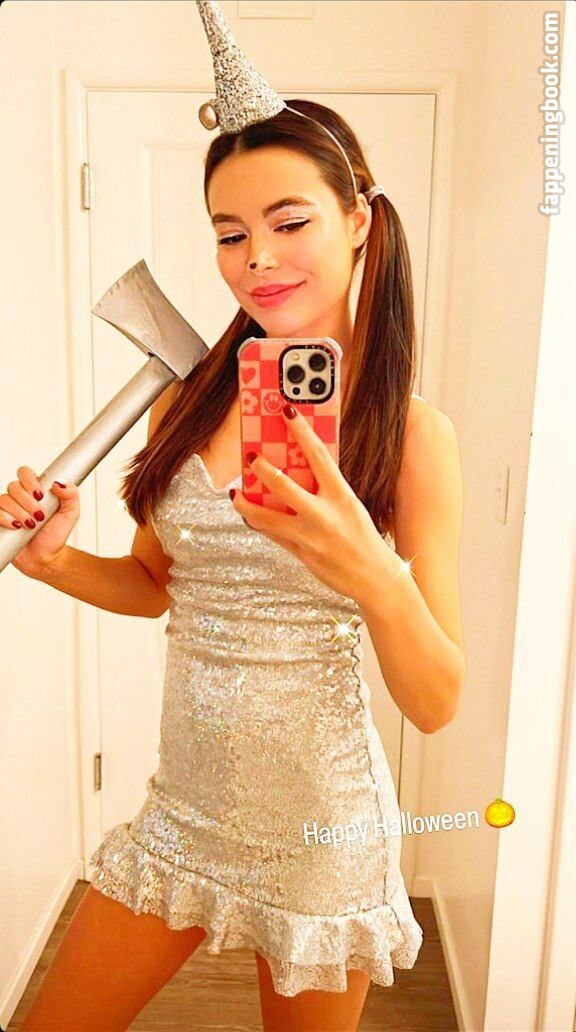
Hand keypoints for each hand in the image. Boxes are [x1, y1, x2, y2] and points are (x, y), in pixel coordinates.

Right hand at [0, 469, 79, 576]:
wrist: (44, 558)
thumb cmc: (55, 536)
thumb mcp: (70, 514)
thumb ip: (71, 495)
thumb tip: (59, 483)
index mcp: (36, 491)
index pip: (25, 473)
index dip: (29, 481)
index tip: (40, 495)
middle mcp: (20, 498)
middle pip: (14, 486)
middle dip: (27, 502)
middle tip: (39, 516)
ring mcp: (9, 509)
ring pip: (4, 499)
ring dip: (19, 512)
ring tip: (30, 525)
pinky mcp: (0, 521)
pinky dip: (6, 519)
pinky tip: (17, 527)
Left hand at [229, 404, 392, 600]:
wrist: (374, 578)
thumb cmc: (363, 538)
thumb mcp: (351, 507)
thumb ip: (327, 491)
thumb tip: (300, 471)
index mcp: (342, 496)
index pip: (318, 455)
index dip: (301, 431)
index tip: (287, 412)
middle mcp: (324, 515)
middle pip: (283, 485)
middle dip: (262, 469)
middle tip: (250, 457)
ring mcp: (309, 537)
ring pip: (266, 517)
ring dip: (245, 504)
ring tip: (235, 495)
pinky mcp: (301, 554)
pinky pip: (272, 535)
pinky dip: (258, 523)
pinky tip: (250, 515)